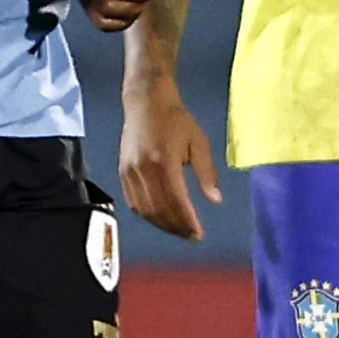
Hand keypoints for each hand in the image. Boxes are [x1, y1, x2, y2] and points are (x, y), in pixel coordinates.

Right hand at [119, 77, 222, 240]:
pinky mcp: (122, 172)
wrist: (146, 101)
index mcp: (164, 161)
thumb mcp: (199, 142)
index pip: (176, 201)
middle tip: (191, 236)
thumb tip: (216, 200)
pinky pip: (134, 202)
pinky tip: (161, 218)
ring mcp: (130, 172)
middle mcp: (143, 169)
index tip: (199, 234)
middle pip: (160, 210)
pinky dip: (148, 215)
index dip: (188, 221)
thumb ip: (207, 173)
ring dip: (162, 224)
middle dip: (176, 227)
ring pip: (145, 210)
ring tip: (179, 229)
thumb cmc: (176, 119)